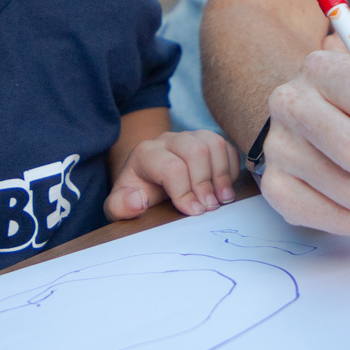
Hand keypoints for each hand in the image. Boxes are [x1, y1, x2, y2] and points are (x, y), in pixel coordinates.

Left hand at [106, 129, 242, 218]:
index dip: (185, 192)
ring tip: (223, 199)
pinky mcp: (205, 141)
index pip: (171, 167)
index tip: (194, 212)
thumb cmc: (134, 195)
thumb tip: (139, 199)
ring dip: (222, 173)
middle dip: (206, 182)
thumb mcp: (119, 206)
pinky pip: (226, 146)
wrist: (144, 182)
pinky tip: (224, 189)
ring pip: (213, 142)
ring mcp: (189, 137)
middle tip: (210, 207)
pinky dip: (230, 167)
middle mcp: (167, 140)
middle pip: (195, 149)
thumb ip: (121, 206)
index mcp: (145, 154)